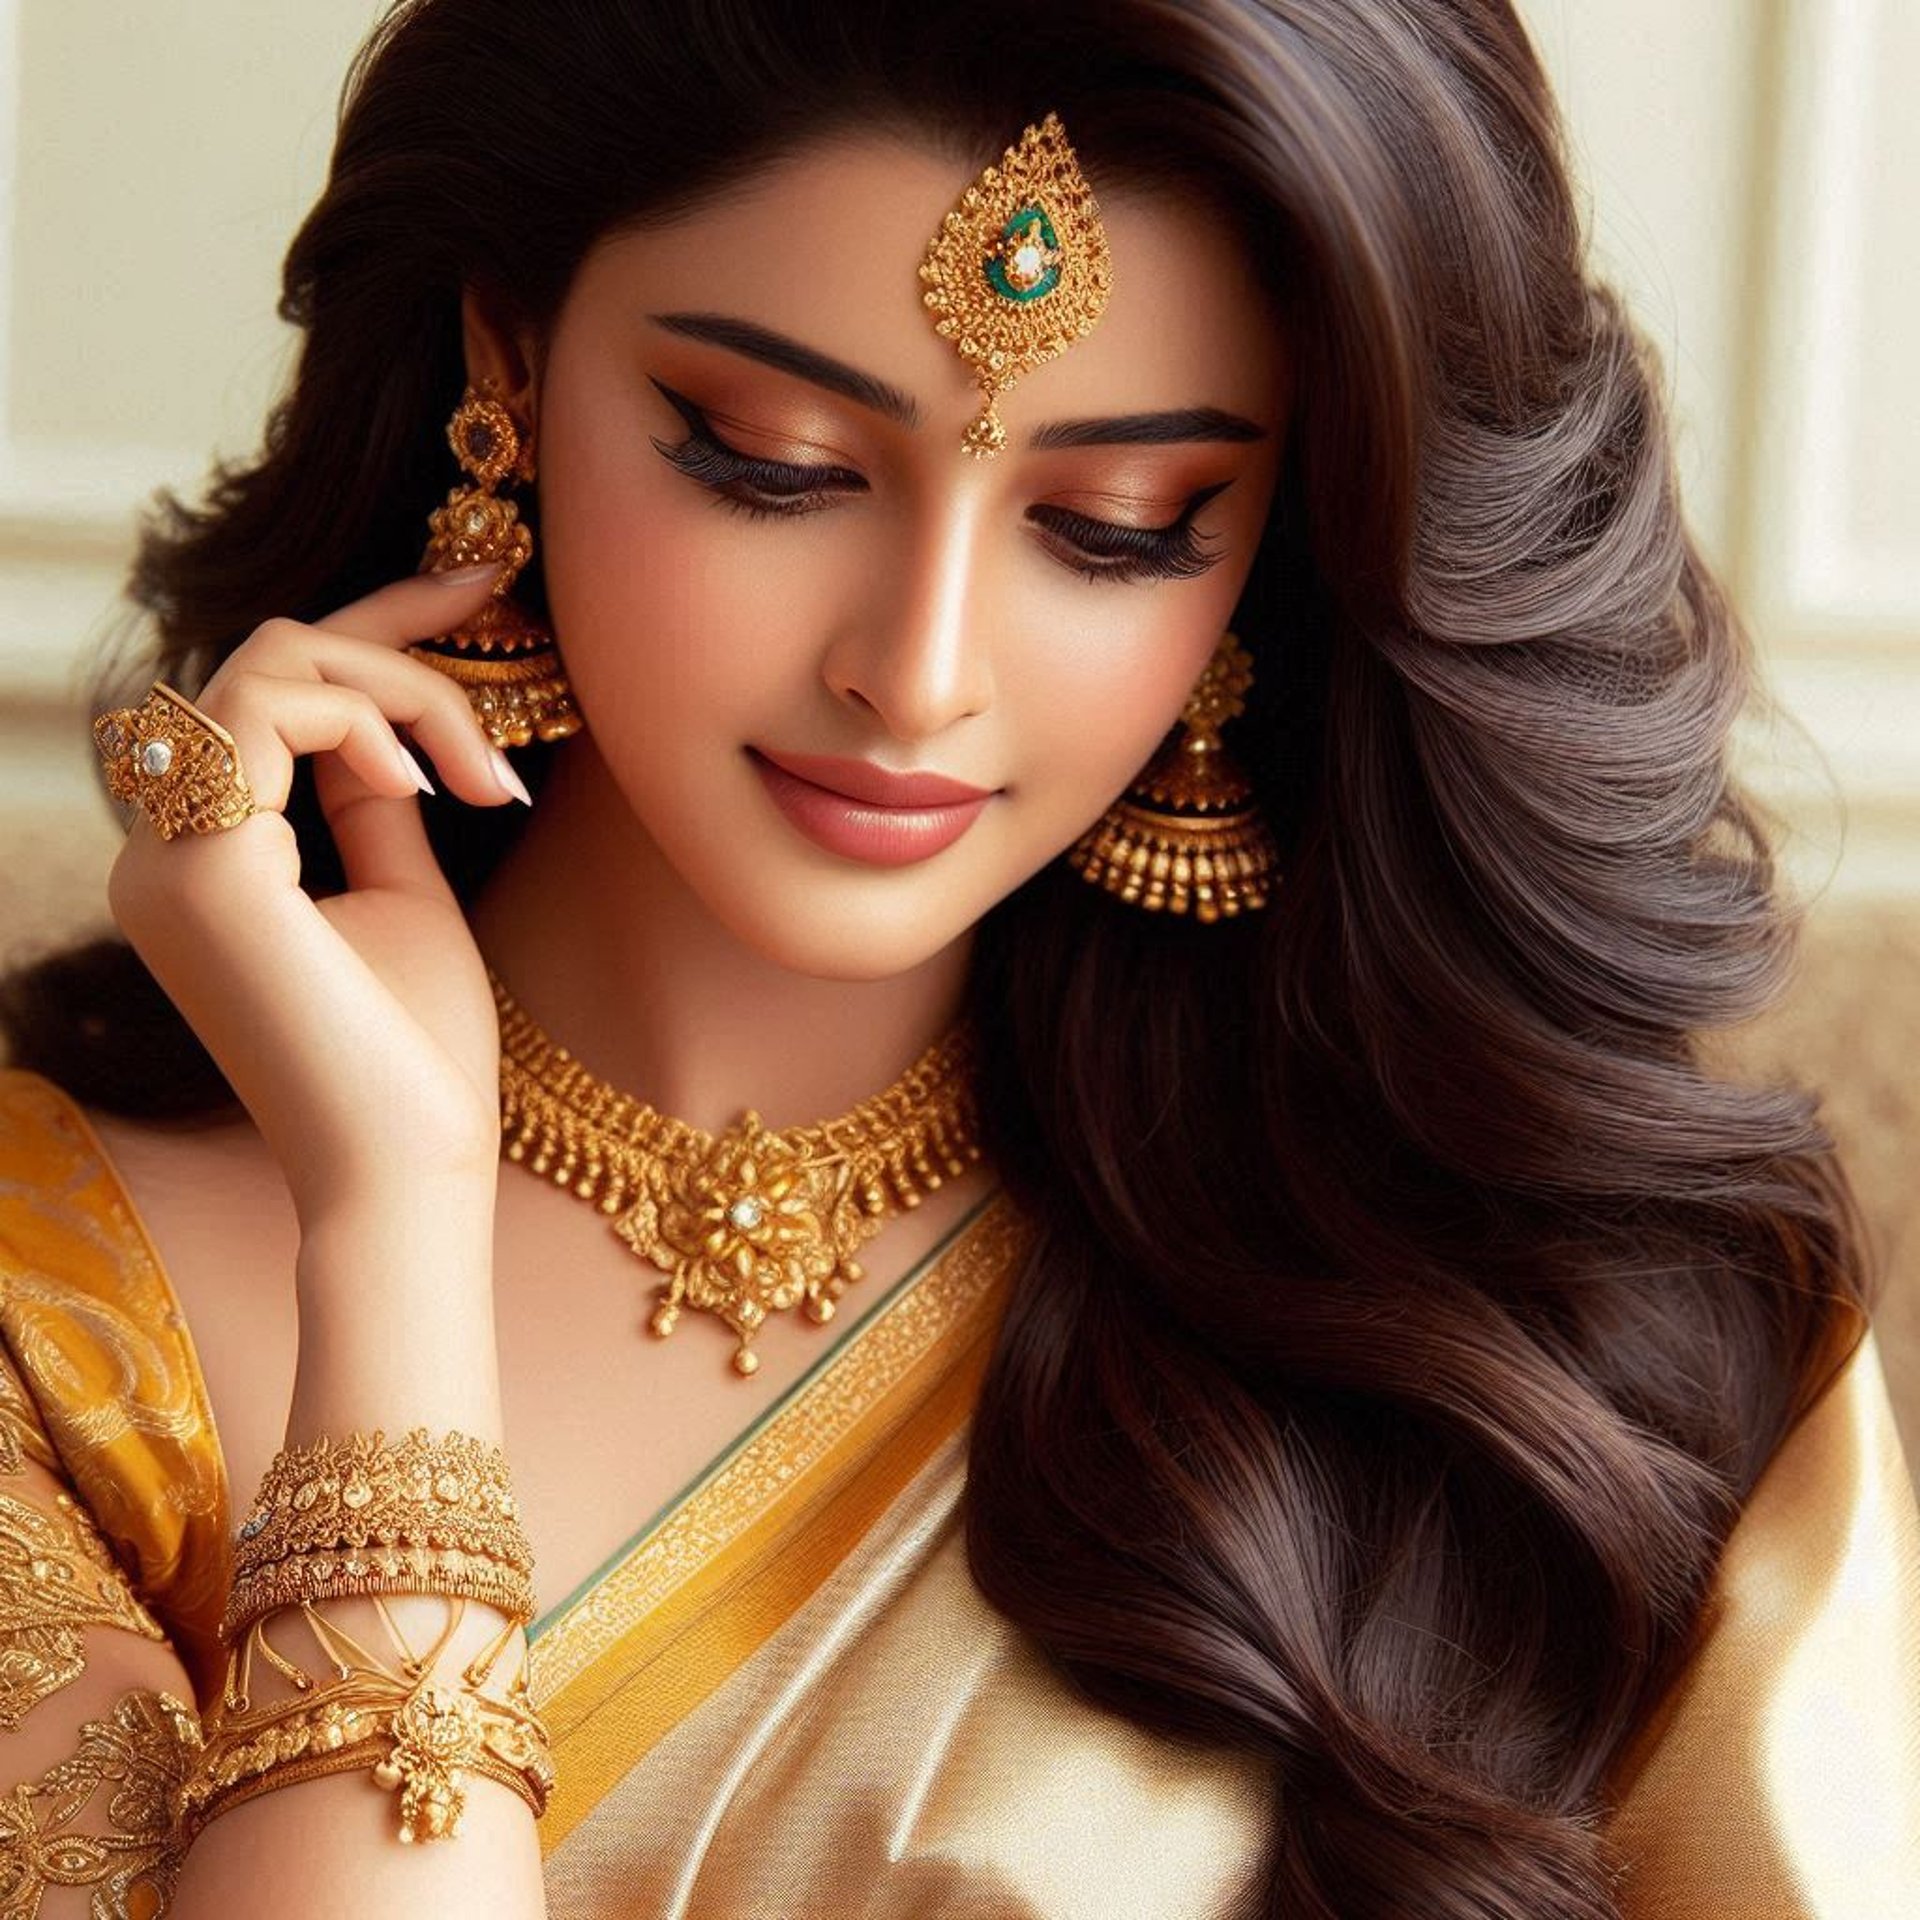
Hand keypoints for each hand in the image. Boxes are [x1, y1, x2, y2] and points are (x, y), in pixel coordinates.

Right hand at [107, 567, 533, 1222]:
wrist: (410, 1170)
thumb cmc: (419, 1058)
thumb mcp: (406, 898)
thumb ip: (376, 808)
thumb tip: (389, 734)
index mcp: (207, 861)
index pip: (272, 696)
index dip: (375, 627)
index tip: (481, 585)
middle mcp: (162, 851)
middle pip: (266, 659)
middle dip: (400, 649)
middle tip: (503, 686)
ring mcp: (166, 858)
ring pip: (271, 664)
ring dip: (404, 693)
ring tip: (481, 779)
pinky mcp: (202, 869)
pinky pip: (270, 710)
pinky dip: (369, 723)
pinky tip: (431, 790)